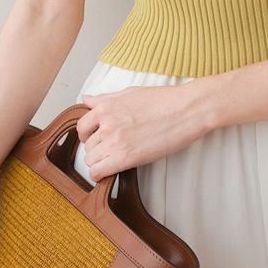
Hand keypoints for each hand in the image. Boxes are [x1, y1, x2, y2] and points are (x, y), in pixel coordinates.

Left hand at [76, 80, 216, 180]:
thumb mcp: (130, 93)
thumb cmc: (164, 100)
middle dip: (98, 149)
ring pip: (91, 160)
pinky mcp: (125, 157)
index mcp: (106, 106)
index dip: (89, 135)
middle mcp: (106, 123)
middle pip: (88, 146)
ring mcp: (114, 140)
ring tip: (119, 158)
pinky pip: (98, 172)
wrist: (186, 109)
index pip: (82, 126)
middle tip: (115, 149)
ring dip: (102, 161)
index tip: (98, 139)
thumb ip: (105, 98)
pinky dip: (101, 174)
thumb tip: (87, 98)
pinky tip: (112, 171)